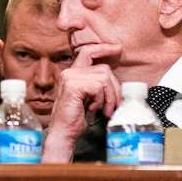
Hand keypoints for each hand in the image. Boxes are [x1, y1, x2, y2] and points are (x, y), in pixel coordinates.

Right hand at [41, 42, 122, 162]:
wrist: (64, 132)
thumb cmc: (77, 118)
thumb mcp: (91, 98)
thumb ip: (98, 85)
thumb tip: (117, 80)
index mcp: (74, 73)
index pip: (89, 52)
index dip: (104, 48)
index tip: (117, 48)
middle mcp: (70, 72)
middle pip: (104, 69)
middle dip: (115, 88)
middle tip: (114, 105)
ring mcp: (70, 77)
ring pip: (104, 78)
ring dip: (110, 96)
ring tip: (105, 109)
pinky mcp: (73, 86)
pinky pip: (98, 87)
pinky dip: (101, 99)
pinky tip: (93, 108)